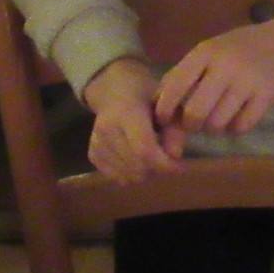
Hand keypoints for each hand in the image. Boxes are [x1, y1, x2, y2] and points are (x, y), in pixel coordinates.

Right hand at [84, 56, 182, 183]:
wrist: (115, 94)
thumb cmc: (147, 98)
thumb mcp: (168, 108)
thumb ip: (174, 131)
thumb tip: (174, 157)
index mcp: (126, 113)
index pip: (144, 150)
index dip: (164, 164)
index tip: (181, 167)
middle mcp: (107, 130)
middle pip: (137, 167)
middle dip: (157, 169)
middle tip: (166, 158)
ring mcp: (96, 143)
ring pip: (127, 177)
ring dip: (144, 173)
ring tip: (150, 155)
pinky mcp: (92, 155)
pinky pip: (117, 178)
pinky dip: (131, 174)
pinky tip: (135, 158)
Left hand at [153, 15, 273, 136]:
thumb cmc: (238, 47)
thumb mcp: (208, 50)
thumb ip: (184, 72)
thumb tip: (157, 101)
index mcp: (206, 52)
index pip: (175, 85)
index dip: (164, 108)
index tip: (163, 119)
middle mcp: (225, 65)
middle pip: (196, 112)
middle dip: (190, 125)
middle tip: (193, 124)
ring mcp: (248, 81)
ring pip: (218, 123)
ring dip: (212, 129)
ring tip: (216, 121)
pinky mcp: (267, 96)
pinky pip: (241, 127)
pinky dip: (234, 129)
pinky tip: (236, 119)